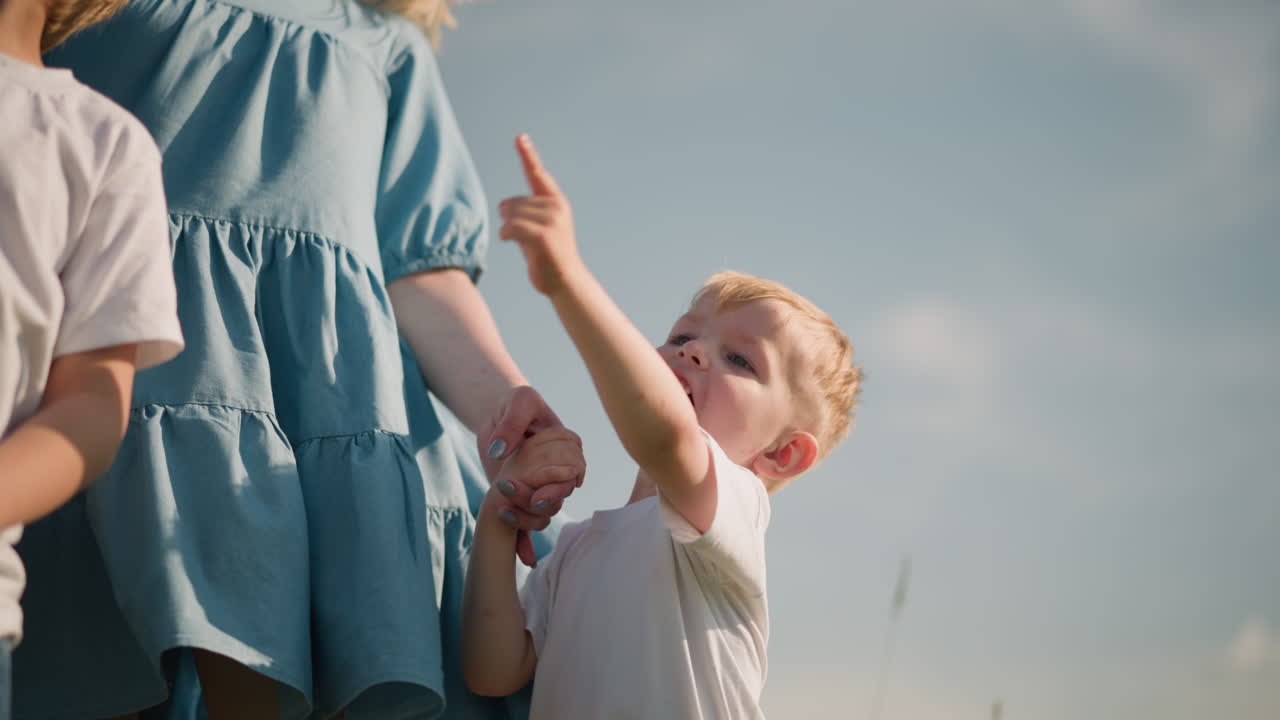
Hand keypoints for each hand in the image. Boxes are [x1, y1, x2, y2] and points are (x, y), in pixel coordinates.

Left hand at [479, 386, 584, 565]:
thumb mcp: (518, 401)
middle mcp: (557, 471)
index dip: (560, 485)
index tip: (538, 493)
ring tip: (501, 512)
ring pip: (543, 512)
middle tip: (527, 502)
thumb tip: (501, 451)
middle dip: (543, 502)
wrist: (496, 416)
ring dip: (527, 518)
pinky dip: (526, 543)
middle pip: (559, 495)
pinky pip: (527, 524)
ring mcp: (540, 486)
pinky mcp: (521, 498)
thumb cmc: (515, 403)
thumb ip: (513, 422)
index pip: (574, 472)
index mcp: (566, 448)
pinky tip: (525, 558)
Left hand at [498, 134, 579, 295]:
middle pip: (512, 201)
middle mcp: (555, 207)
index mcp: (556, 202)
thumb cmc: (548, 256)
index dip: (528, 155)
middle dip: (510, 218)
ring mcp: (551, 220)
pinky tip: (511, 242)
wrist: (565, 281)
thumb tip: (503, 205)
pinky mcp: (542, 235)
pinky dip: (506, 235)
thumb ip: (526, 212)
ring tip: (525, 243)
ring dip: (509, 229)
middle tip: (525, 237)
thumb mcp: (541, 228)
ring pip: (510, 214)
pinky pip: (510, 227)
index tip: (520, 137)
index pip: (538, 174)